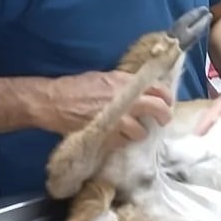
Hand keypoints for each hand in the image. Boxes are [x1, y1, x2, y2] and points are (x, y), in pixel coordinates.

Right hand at [44, 70, 172, 141]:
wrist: (55, 100)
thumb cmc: (77, 87)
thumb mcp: (105, 78)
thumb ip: (125, 84)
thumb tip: (142, 91)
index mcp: (125, 82)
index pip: (158, 88)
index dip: (166, 97)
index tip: (166, 103)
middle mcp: (126, 99)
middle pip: (158, 108)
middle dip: (164, 116)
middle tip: (162, 121)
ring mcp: (117, 119)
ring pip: (141, 132)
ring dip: (139, 133)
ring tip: (132, 132)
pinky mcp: (107, 135)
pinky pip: (123, 142)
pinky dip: (121, 141)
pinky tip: (114, 136)